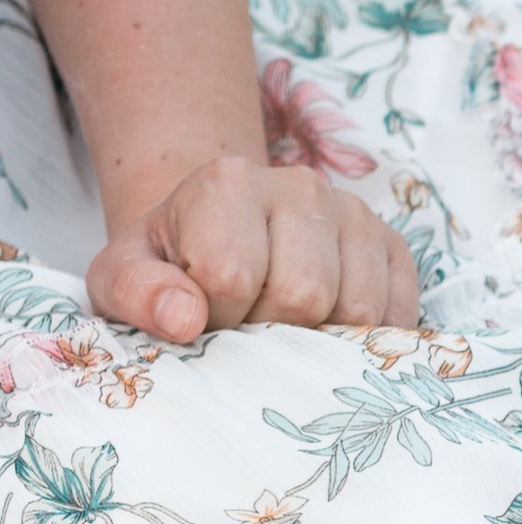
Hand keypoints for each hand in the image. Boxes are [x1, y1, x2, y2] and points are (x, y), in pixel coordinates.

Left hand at [88, 157, 421, 343]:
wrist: (218, 232)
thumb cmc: (170, 262)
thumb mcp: (121, 275)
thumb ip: (137, 293)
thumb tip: (186, 319)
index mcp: (228, 182)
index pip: (234, 277)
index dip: (216, 318)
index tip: (203, 312)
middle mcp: (301, 185)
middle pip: (306, 294)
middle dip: (272, 331)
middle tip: (247, 324)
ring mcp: (355, 213)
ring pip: (359, 310)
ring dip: (319, 339)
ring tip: (284, 323)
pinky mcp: (392, 245)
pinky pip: (398, 314)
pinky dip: (365, 341)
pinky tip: (326, 330)